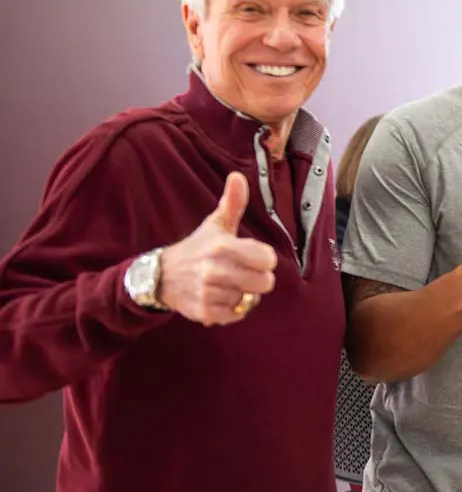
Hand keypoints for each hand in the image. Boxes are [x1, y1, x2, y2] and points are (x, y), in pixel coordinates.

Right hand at [157, 172, 278, 325]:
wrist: (162, 275)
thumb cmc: (198, 247)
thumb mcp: (216, 224)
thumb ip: (232, 202)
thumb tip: (238, 176)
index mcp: (223, 246)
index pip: (268, 260)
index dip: (264, 259)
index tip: (252, 256)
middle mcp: (215, 270)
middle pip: (265, 283)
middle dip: (257, 279)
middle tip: (242, 272)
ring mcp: (209, 293)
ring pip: (250, 300)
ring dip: (242, 294)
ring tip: (226, 283)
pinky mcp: (205, 312)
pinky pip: (236, 315)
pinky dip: (232, 309)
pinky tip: (220, 297)